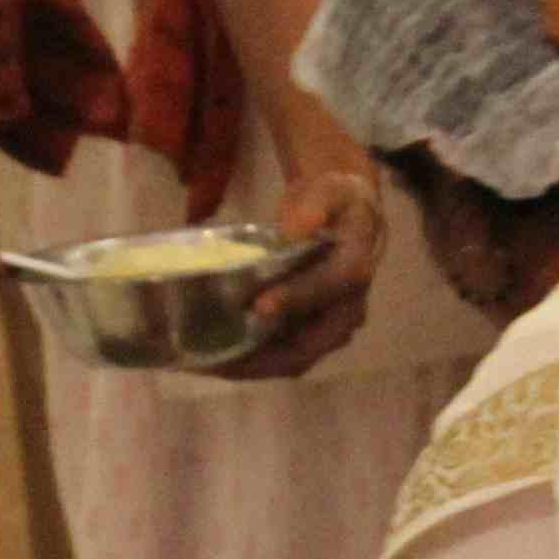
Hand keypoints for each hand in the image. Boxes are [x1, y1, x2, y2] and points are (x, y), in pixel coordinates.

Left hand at [212, 162, 380, 377]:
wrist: (342, 217)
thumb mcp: (329, 191)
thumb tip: (296, 227)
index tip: (260, 306)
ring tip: (205, 363)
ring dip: (248, 366)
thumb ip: (314, 205)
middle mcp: (344, 312)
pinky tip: (212, 358)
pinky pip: (276, 357)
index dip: (296, 298)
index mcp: (354, 272)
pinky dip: (247, 361)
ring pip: (288, 361)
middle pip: (306, 347)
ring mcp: (325, 330)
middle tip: (219, 358)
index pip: (328, 289)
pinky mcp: (304, 335)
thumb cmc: (334, 203)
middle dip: (262, 358)